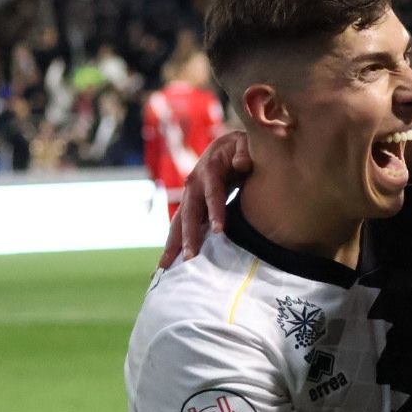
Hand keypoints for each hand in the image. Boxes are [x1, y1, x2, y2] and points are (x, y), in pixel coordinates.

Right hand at [159, 130, 252, 267]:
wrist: (226, 146)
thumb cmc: (240, 147)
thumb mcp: (244, 144)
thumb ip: (245, 152)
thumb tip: (241, 164)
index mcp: (208, 170)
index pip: (212, 193)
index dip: (215, 211)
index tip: (218, 231)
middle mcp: (193, 184)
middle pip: (189, 213)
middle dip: (188, 236)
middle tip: (189, 258)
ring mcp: (189, 196)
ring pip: (178, 222)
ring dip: (173, 244)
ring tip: (166, 268)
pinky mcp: (190, 205)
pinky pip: (180, 226)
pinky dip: (173, 243)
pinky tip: (167, 264)